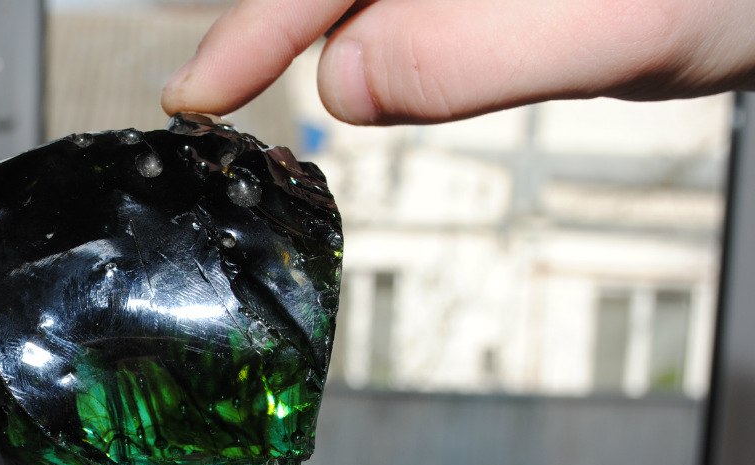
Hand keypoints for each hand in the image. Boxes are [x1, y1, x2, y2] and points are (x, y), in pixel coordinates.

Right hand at [161, 0, 754, 124]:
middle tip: (224, 88)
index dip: (249, 28)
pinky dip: (386, 39)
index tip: (199, 95)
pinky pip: (413, 10)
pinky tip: (379, 57)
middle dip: (276, 25)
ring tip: (275, 72)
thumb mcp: (625, 19)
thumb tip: (344, 78)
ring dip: (325, 31)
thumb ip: (472, 49)